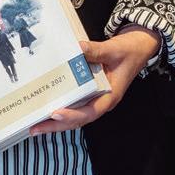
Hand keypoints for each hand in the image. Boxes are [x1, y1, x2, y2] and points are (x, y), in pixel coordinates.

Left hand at [29, 26, 160, 135]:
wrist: (139, 47)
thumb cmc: (129, 50)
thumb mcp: (114, 49)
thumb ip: (97, 51)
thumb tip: (78, 47)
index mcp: (110, 96)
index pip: (90, 111)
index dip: (73, 115)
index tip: (55, 113)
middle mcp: (102, 101)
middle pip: (78, 119)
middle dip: (57, 125)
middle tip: (35, 128)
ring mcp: (96, 97)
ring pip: (75, 114)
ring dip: (57, 121)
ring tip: (36, 124)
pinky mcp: (91, 90)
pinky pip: (75, 103)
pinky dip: (62, 106)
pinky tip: (48, 106)